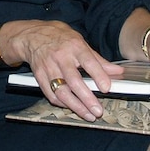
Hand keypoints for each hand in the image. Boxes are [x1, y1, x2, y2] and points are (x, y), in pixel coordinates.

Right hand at [5, 20, 120, 120]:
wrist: (32, 35)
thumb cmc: (60, 38)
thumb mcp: (80, 42)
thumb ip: (98, 60)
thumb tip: (117, 72)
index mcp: (74, 46)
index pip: (88, 62)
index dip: (98, 75)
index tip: (107, 88)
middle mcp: (61, 57)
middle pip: (74, 81)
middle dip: (87, 98)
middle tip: (98, 110)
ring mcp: (48, 67)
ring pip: (61, 91)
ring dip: (76, 106)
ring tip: (88, 115)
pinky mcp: (39, 76)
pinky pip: (50, 94)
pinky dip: (62, 104)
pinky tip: (72, 108)